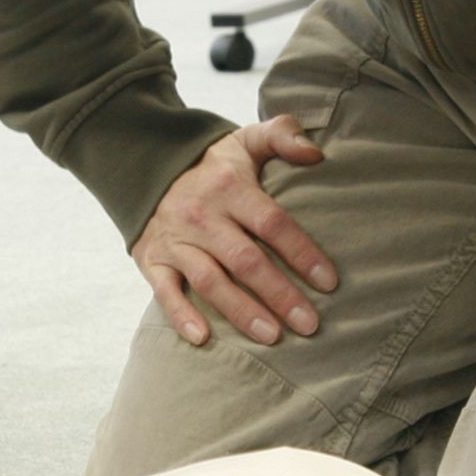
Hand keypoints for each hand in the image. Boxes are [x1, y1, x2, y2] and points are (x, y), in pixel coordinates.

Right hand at [134, 114, 337, 348]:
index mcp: (230, 187)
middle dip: (279, 294)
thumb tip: (317, 154)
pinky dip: (181, 315)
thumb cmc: (213, 164)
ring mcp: (175, 240)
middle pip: (245, 260)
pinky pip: (164, 291)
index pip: (272, 223)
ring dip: (241, 311)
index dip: (302, 253)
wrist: (146, 167)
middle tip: (309, 325)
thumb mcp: (246, 140)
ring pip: (210, 281)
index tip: (329, 282)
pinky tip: (204, 339)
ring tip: (273, 338)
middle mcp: (202, 216)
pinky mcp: (152, 260)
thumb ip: (283, 136)